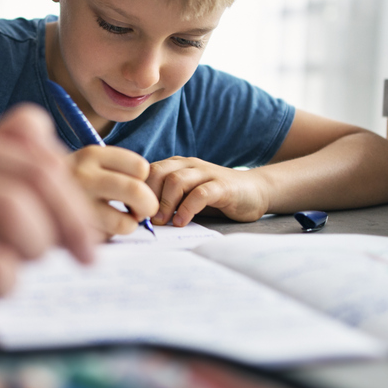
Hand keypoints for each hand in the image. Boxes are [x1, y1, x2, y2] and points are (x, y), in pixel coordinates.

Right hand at [66, 145, 157, 238]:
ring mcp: (75, 205)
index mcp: (92, 155)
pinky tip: (93, 229)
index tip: (135, 187)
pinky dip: (106, 238)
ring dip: (128, 226)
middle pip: (137, 192)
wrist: (23, 193)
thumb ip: (116, 172)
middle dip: (148, 207)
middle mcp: (83, 175)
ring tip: (117, 222)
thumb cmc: (68, 183)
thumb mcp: (87, 164)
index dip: (144, 181)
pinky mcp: (69, 231)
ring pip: (125, 223)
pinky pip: (105, 240)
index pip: (141, 167)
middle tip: (141, 211)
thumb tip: (152, 197)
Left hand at [147, 156, 270, 226]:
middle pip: (158, 172)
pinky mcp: (223, 186)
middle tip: (143, 219)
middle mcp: (189, 165)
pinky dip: (187, 208)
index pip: (148, 172)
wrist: (255, 191)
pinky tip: (182, 222)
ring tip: (161, 222)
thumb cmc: (216, 197)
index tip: (131, 214)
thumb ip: (167, 201)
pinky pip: (200, 193)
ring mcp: (206, 173)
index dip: (136, 192)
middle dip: (147, 196)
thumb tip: (138, 217)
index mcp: (176, 166)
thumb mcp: (187, 196)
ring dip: (165, 203)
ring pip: (176, 180)